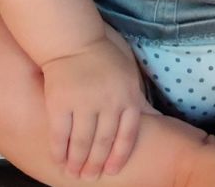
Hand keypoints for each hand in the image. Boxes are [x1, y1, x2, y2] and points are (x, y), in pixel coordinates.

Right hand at [41, 36, 155, 179]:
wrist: (74, 41)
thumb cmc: (104, 58)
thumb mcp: (129, 74)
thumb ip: (136, 97)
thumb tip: (155, 119)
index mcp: (127, 96)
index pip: (127, 134)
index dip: (119, 156)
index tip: (111, 171)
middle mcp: (108, 102)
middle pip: (104, 142)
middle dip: (96, 163)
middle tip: (90, 177)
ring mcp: (84, 104)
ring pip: (82, 143)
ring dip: (77, 162)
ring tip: (74, 173)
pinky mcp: (60, 103)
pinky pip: (60, 135)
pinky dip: (59, 151)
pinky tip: (59, 160)